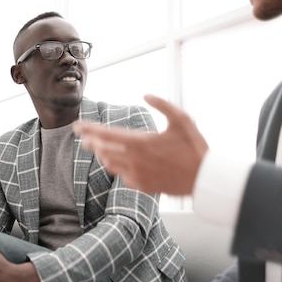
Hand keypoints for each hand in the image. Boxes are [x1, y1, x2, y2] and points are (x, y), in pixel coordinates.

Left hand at [73, 94, 208, 194]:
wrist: (204, 179)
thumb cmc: (195, 148)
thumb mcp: (182, 120)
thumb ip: (163, 105)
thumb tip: (146, 94)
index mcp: (140, 142)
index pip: (106, 135)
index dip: (89, 130)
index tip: (77, 126)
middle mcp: (135, 160)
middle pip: (102, 150)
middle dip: (91, 142)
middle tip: (84, 138)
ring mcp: (137, 175)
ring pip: (109, 164)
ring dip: (103, 155)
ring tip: (100, 148)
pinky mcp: (142, 187)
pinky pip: (122, 176)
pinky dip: (117, 168)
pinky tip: (120, 162)